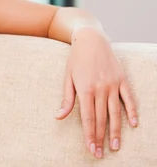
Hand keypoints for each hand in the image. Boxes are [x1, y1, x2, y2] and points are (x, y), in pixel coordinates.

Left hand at [54, 27, 137, 158]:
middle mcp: (101, 89)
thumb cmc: (76, 59)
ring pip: (116, 113)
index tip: (90, 148)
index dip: (90, 135)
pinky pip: (129, 99)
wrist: (91, 39)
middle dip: (100, 138)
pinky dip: (132, 112)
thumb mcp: (67, 77)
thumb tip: (59, 117)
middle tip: (100, 153)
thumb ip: (66, 99)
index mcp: (85, 89)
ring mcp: (113, 85)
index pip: (89, 118)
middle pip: (102, 119)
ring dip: (116, 131)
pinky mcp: (122, 80)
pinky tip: (133, 124)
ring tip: (115, 146)